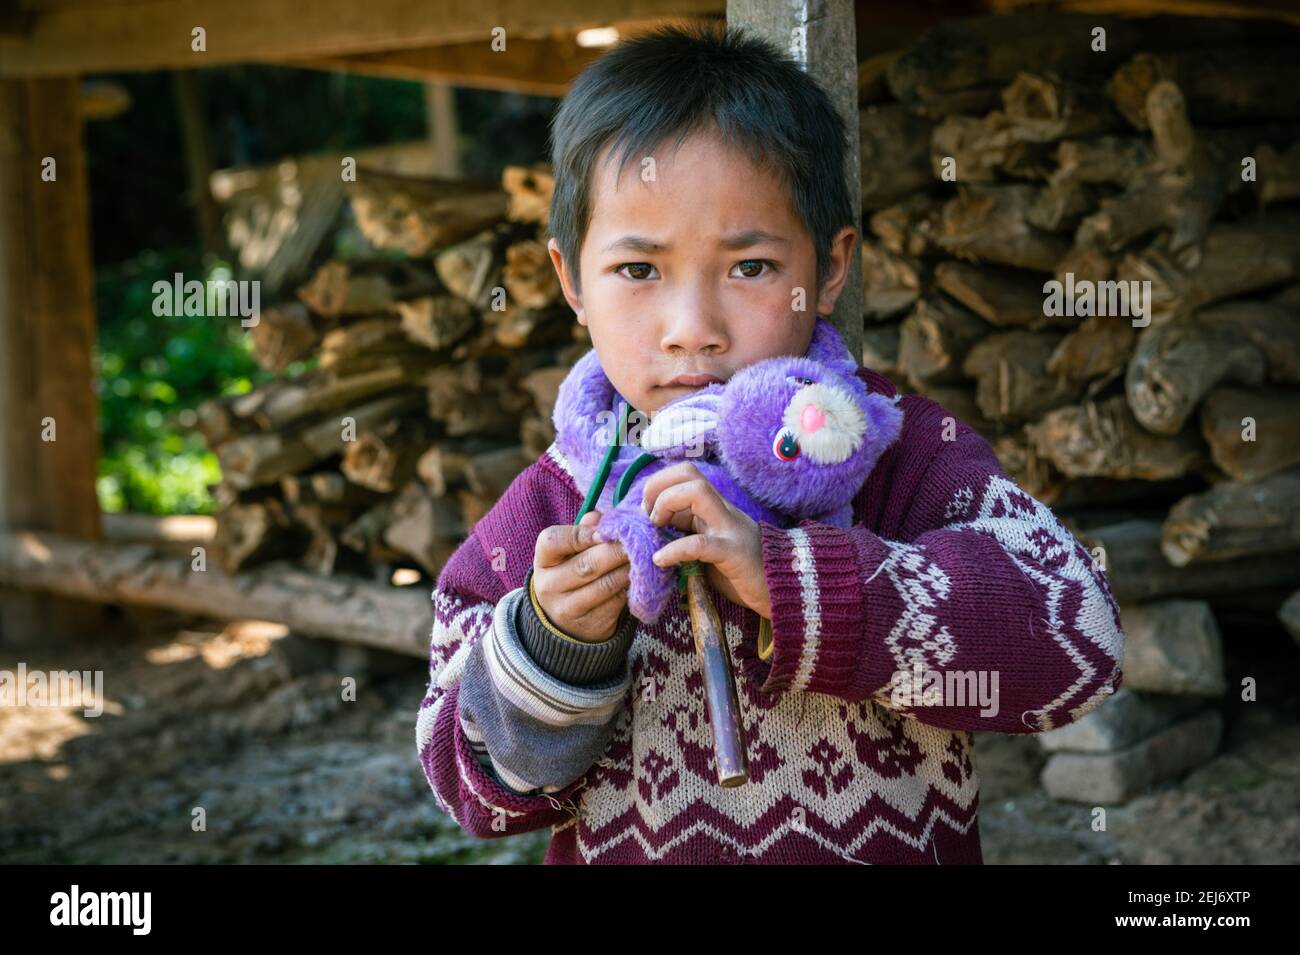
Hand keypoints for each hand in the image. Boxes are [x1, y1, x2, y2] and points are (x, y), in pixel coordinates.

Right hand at [532, 510, 630, 642]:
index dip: (582, 534)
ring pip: (605, 585)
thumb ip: (584, 531)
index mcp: (543, 561)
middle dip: (616, 551)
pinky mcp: (590, 624)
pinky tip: (643, 577)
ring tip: (645, 557)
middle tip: (639, 540)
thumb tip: (599, 517)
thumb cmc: (573, 574)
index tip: (606, 530)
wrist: (567, 624)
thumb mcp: (571, 553)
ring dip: (628, 569)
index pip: (554, 541)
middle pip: (586, 565)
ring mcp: (568, 608)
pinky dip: (632, 588)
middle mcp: (549, 586)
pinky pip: (616, 602)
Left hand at [641, 461, 772, 619]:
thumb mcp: (710, 543)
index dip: (659, 484)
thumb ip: (688, 531)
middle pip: (688, 472)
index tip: (647, 512)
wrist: (783, 590)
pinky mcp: (733, 553)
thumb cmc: (742, 570)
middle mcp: (722, 510)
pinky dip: (675, 550)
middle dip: (658, 487)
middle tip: (648, 517)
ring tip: (656, 529)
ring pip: (697, 492)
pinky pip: (700, 544)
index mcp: (715, 507)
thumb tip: (653, 528)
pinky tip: (660, 560)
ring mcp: (729, 529)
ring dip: (667, 504)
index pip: (685, 473)